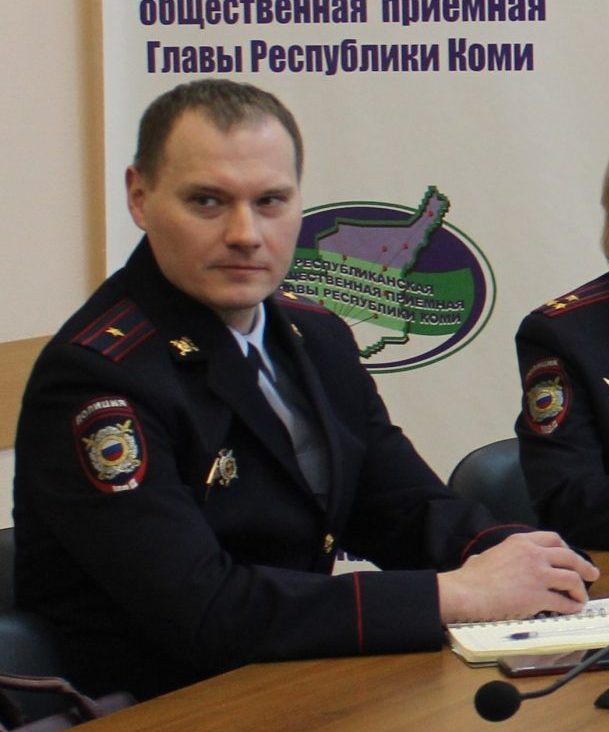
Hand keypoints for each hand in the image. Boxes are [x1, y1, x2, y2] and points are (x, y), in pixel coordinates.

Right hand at [437, 531, 599, 624]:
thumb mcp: (487, 555)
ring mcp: (537, 575)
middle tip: (591, 574)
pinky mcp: (538, 596)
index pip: (553, 538)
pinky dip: (571, 607)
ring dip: (580, 590)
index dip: (566, 549)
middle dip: (584, 566)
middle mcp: (532, 554)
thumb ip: (497, 556)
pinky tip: (571, 610)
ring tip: (581, 598)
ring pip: (572, 579)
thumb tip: (487, 561)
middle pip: (569, 557)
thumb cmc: (470, 577)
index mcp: (520, 541)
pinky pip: (563, 602)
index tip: (570, 557)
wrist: (466, 592)